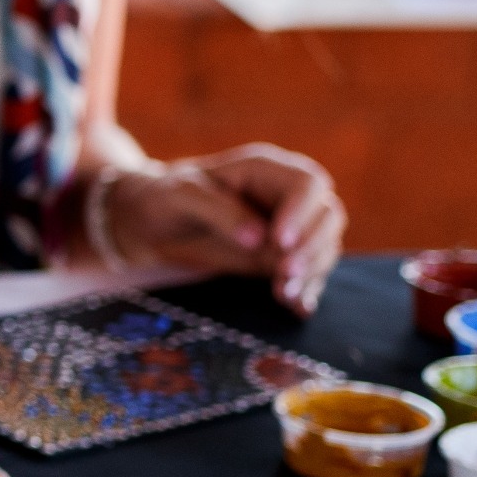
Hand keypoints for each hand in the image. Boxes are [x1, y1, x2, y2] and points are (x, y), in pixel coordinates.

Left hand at [101, 146, 343, 313]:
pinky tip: (297, 306)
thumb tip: (259, 239)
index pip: (307, 184)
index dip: (302, 212)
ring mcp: (288, 227)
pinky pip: (308, 271)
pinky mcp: (281, 256)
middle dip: (313, 245)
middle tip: (285, 272)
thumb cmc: (163, 198)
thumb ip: (219, 212)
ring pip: (323, 246)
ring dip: (311, 271)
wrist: (149, 223)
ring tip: (284, 293)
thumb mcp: (181, 196)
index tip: (279, 240)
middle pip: (327, 215)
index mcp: (264, 169)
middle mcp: (284, 196)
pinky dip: (307, 288)